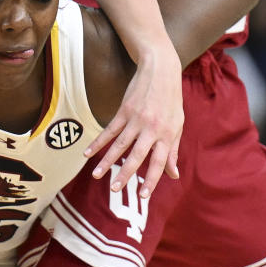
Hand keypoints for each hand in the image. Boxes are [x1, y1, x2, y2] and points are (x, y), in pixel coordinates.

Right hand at [85, 49, 182, 196]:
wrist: (161, 70)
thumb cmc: (171, 101)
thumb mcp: (177, 125)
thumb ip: (172, 151)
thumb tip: (173, 175)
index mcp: (166, 134)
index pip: (159, 162)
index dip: (151, 179)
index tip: (143, 196)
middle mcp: (151, 128)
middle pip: (137, 156)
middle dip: (125, 174)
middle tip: (115, 189)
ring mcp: (136, 119)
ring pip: (120, 144)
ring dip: (107, 161)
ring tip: (96, 175)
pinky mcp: (124, 111)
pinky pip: (109, 130)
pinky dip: (98, 142)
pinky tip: (88, 153)